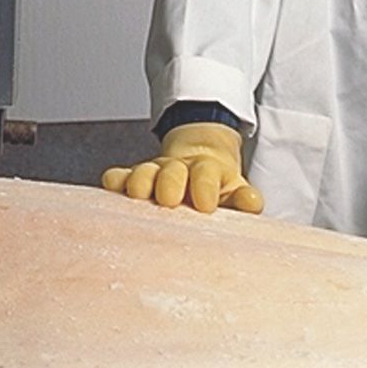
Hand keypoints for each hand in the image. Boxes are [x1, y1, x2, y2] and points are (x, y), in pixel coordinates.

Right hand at [101, 121, 264, 214]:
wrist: (198, 162)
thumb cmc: (217, 189)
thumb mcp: (236, 191)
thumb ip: (244, 198)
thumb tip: (253, 203)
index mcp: (206, 170)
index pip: (205, 173)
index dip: (205, 186)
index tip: (206, 205)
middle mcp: (177, 169)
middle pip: (171, 169)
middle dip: (170, 181)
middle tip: (170, 199)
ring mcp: (153, 173)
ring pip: (143, 171)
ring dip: (141, 181)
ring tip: (138, 195)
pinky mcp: (132, 180)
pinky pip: (118, 177)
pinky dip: (115, 182)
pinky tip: (113, 190)